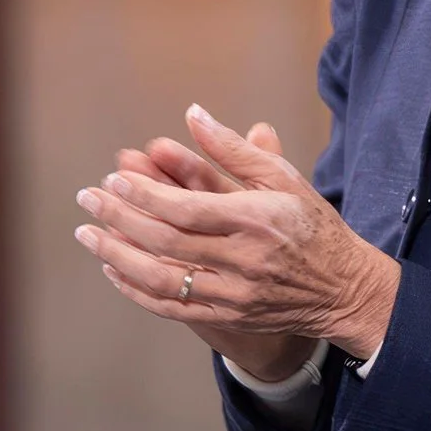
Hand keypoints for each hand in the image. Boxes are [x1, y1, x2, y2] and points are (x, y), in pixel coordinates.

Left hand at [108, 124, 312, 382]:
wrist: (344, 290)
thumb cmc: (312, 225)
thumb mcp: (282, 178)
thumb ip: (233, 149)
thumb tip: (193, 114)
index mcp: (256, 219)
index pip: (186, 209)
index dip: (144, 195)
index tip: (113, 179)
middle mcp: (243, 259)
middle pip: (166, 241)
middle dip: (119, 218)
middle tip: (87, 197)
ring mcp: (233, 294)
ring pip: (161, 278)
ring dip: (117, 254)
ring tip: (87, 234)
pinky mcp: (227, 317)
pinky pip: (171, 307)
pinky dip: (136, 289)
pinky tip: (113, 268)